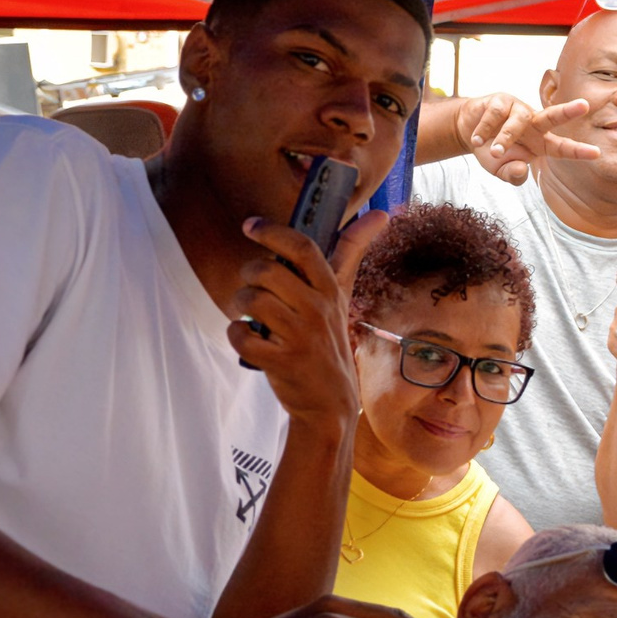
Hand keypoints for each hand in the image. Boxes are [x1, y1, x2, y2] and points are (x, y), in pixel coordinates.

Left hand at [229, 209, 388, 425]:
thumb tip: (380, 213)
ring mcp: (300, 337)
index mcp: (331, 290)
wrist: (330, 403)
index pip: (302, 247)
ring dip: (240, 305)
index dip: (272, 231)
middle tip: (253, 286)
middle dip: (249, 275)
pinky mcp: (281, 361)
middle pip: (267, 271)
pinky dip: (237, 335)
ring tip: (251, 316)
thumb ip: (352, 252)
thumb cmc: (330, 342)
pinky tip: (249, 339)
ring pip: (251, 301)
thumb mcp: (343, 297)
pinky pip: (241, 335)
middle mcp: (318, 310)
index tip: (251, 225)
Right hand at [457, 92, 600, 184]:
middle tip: (585, 105)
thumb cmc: (492, 152)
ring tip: (494, 152)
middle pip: (552, 116)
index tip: (597, 153)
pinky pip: (494, 116)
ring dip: (505, 139)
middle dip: (568, 111)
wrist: (468, 132)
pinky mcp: (500, 101)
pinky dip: (484, 131)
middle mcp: (533, 123)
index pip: (562, 148)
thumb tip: (522, 169)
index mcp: (541, 143)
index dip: (578, 151)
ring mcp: (517, 109)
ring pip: (516, 123)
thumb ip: (513, 175)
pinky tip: (475, 140)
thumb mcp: (501, 171)